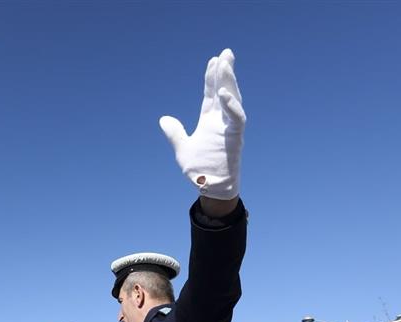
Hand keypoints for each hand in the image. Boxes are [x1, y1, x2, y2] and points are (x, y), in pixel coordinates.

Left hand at [159, 48, 245, 199]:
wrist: (209, 189)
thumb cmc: (200, 170)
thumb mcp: (182, 148)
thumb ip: (175, 133)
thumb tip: (164, 119)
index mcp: (209, 121)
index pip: (211, 94)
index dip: (212, 77)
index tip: (213, 60)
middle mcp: (221, 121)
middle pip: (224, 91)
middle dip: (225, 72)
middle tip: (226, 52)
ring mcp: (229, 128)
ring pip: (232, 100)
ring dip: (229, 82)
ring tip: (225, 64)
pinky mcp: (235, 138)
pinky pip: (236, 119)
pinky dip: (230, 106)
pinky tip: (223, 93)